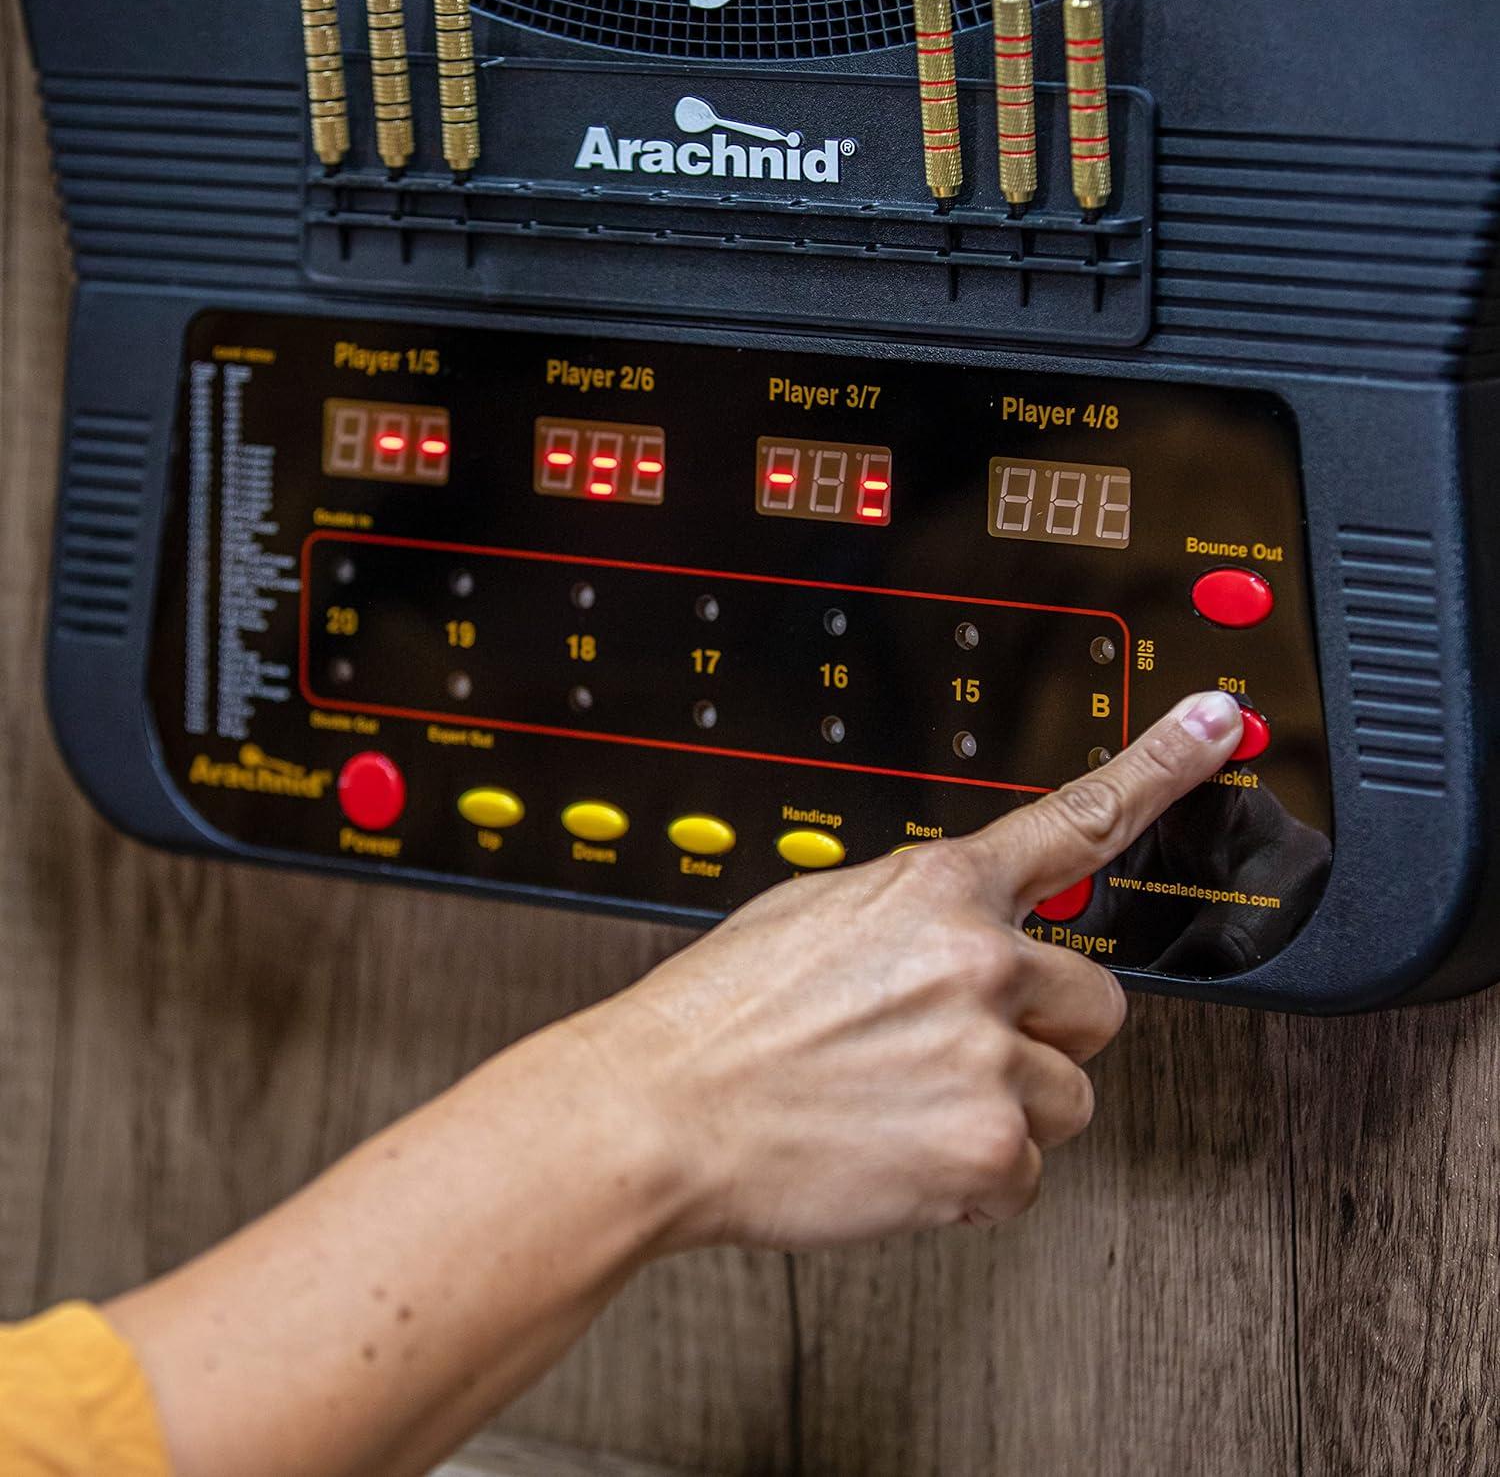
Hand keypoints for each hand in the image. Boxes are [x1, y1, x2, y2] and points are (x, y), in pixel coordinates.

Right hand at [575, 691, 1244, 1250]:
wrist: (661, 1111)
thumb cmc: (724, 1015)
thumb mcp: (820, 915)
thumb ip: (921, 914)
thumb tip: (977, 928)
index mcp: (939, 889)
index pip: (1078, 817)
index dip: (1162, 766)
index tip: (1217, 727)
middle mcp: (980, 962)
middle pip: (1099, 1003)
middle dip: (1042, 1032)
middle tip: (955, 1049)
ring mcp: (989, 1058)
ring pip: (1069, 1097)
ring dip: (1004, 1108)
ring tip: (906, 1104)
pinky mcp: (986, 1153)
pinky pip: (1026, 1173)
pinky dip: (972, 1177)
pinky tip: (898, 1151)